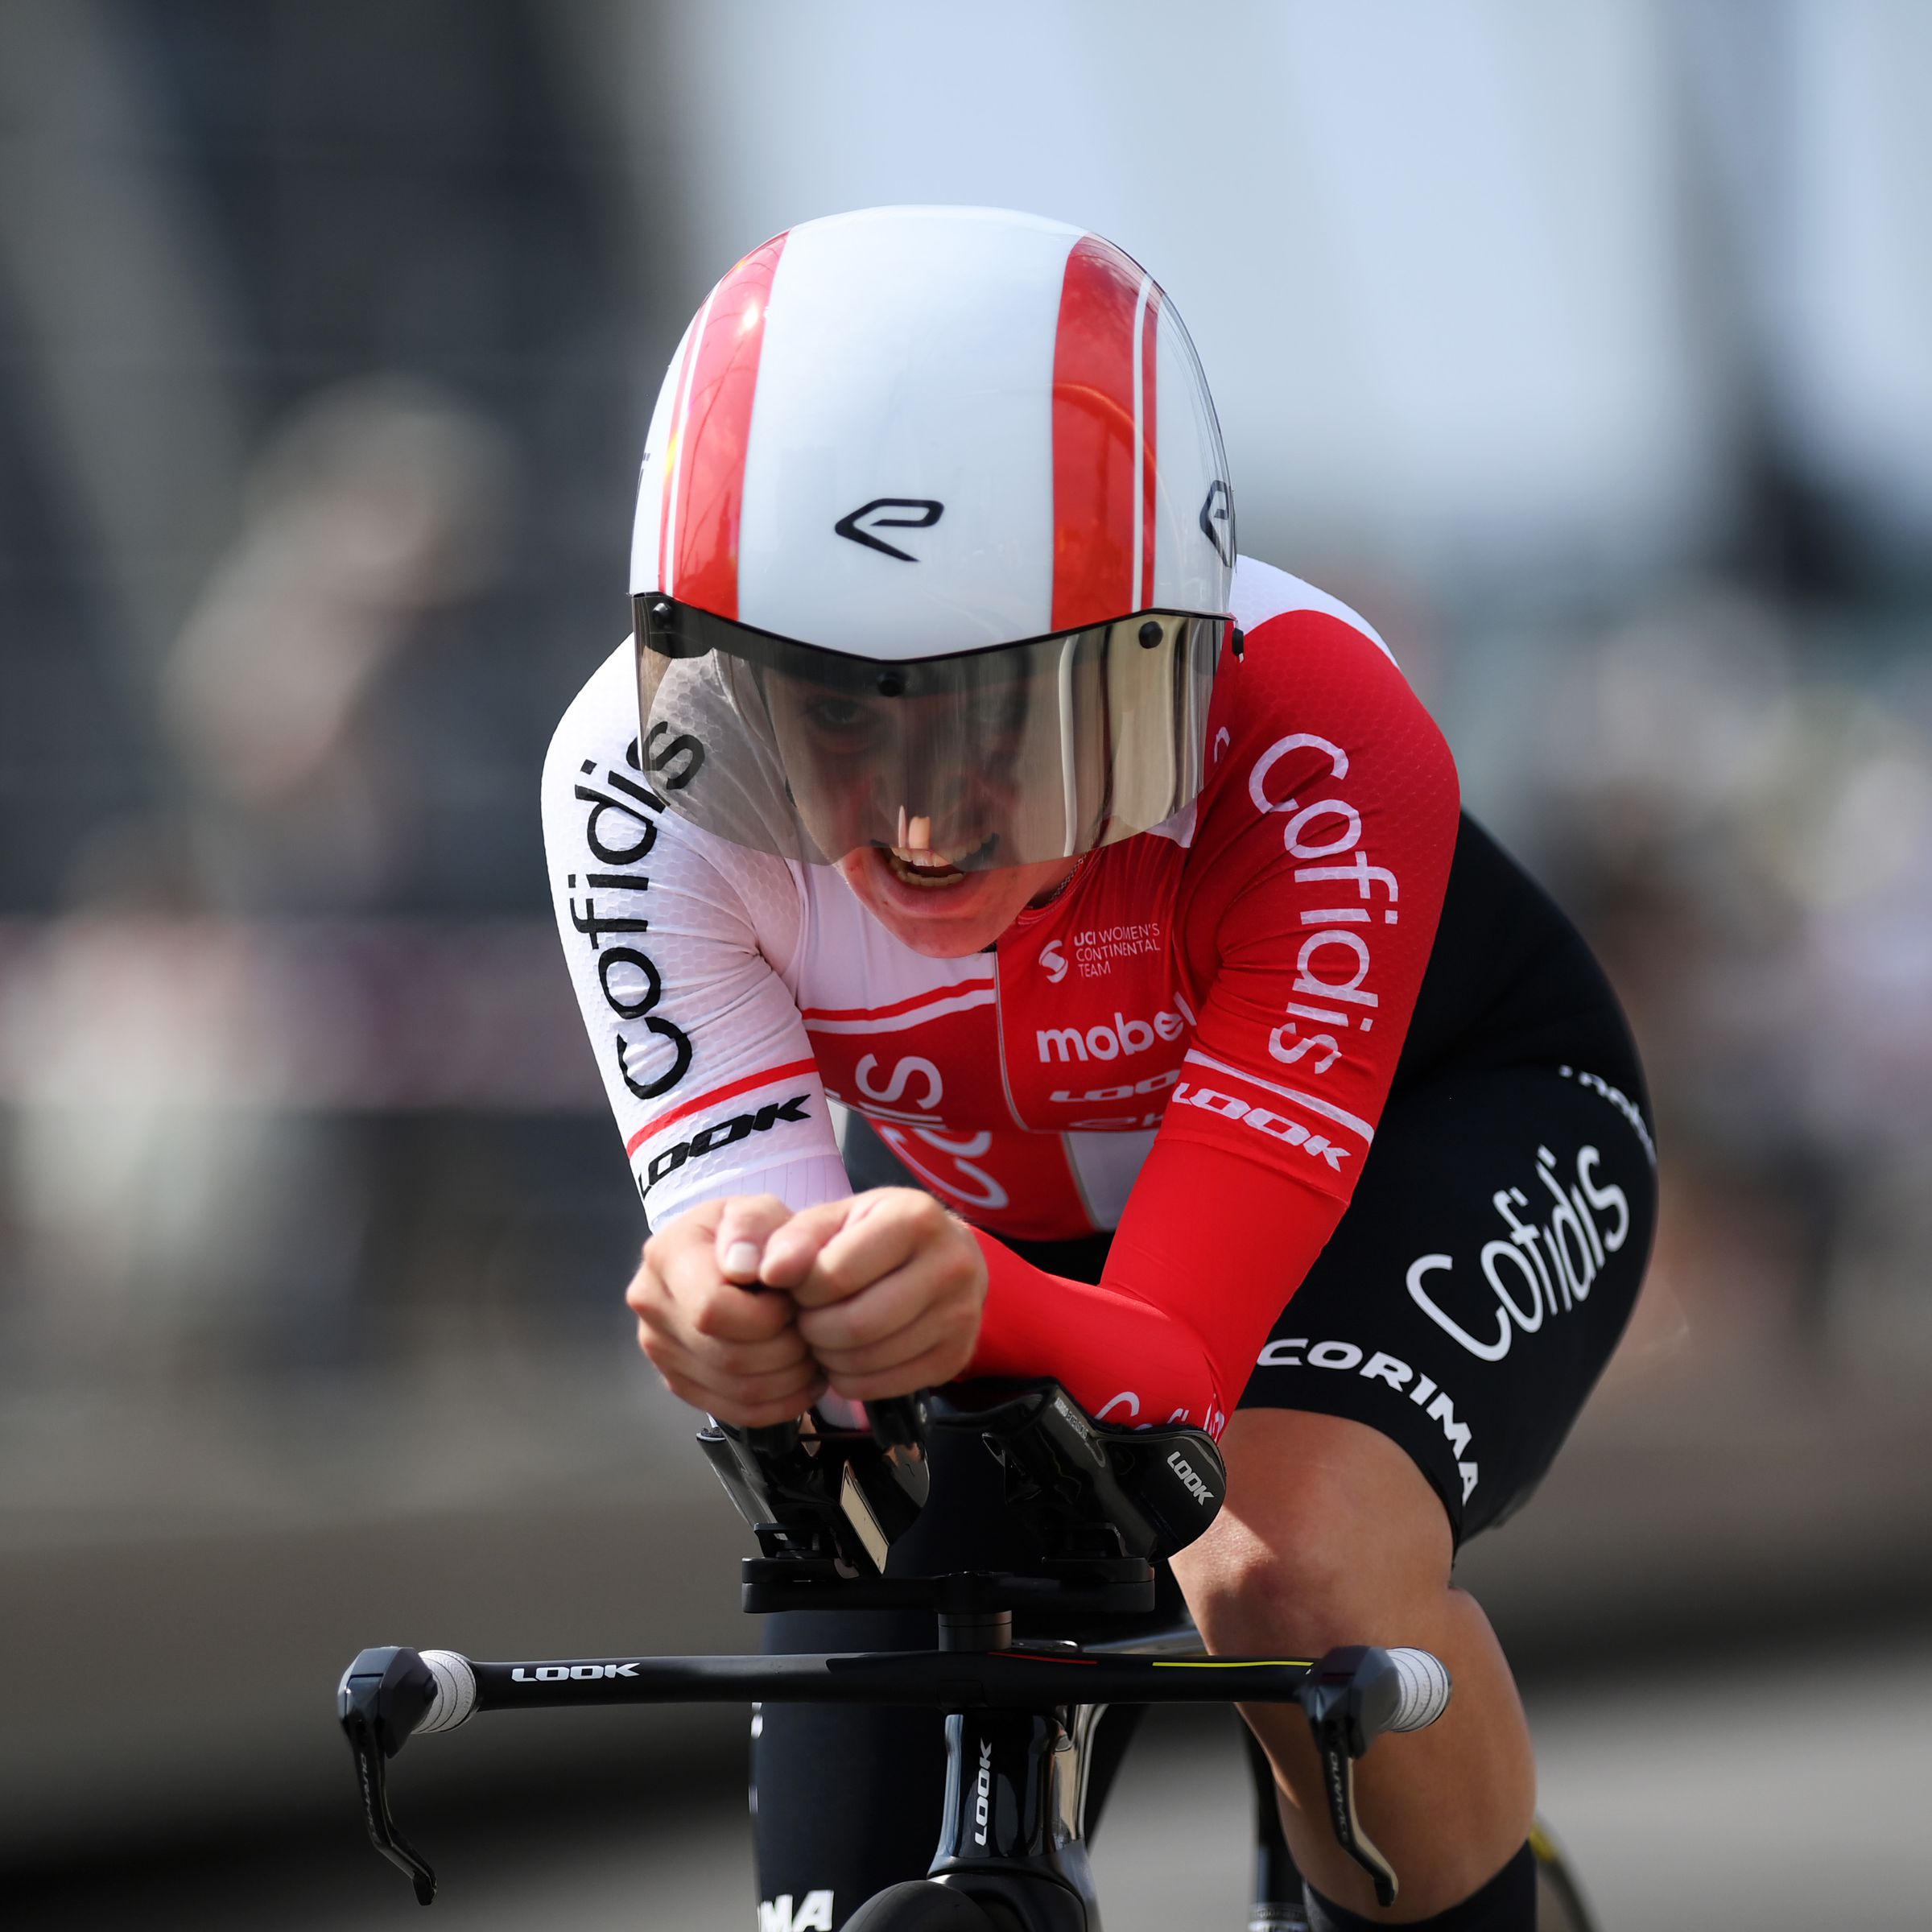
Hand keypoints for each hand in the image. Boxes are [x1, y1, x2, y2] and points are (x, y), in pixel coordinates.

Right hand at [628, 1195, 827, 1425]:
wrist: (732, 1257)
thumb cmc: (751, 1234)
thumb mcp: (760, 1210)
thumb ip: (756, 1226)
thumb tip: (742, 1266)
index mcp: (666, 1255)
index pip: (712, 1309)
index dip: (767, 1316)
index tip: (792, 1301)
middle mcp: (651, 1304)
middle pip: (727, 1355)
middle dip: (786, 1350)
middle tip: (814, 1331)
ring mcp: (660, 1348)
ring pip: (734, 1390)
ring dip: (789, 1380)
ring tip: (813, 1354)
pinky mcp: (678, 1380)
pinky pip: (733, 1410)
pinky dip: (778, 1404)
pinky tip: (801, 1380)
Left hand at [752, 1188, 987, 1401]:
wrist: (946, 1257)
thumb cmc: (877, 1235)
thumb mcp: (836, 1218)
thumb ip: (794, 1238)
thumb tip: (765, 1271)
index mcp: (915, 1218)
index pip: (836, 1274)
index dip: (802, 1289)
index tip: (798, 1286)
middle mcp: (950, 1264)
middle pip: (855, 1324)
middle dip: (814, 1329)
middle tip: (806, 1319)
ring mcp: (960, 1315)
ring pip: (869, 1360)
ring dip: (829, 1357)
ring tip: (824, 1336)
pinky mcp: (957, 1357)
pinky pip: (886, 1386)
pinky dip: (852, 1380)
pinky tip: (847, 1356)